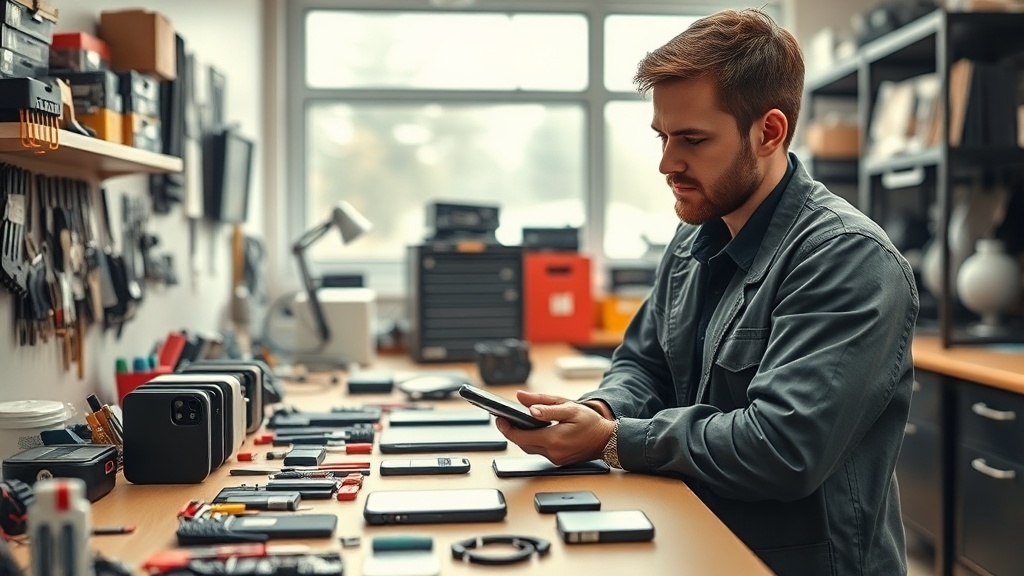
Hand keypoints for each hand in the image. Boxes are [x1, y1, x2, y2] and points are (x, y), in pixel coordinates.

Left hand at [494, 390, 615, 465]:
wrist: (607, 440)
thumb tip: (523, 401)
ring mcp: (555, 459)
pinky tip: (530, 430)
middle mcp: (552, 453)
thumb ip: (545, 405)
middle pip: (522, 443)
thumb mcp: (569, 408)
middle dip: (510, 431)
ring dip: (520, 437)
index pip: (521, 436)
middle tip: (501, 418)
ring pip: (529, 448)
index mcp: (554, 440)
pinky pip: (538, 450)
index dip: (506, 428)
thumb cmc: (591, 423)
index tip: (498, 418)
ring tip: (512, 422)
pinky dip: (531, 440)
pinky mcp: (557, 460)